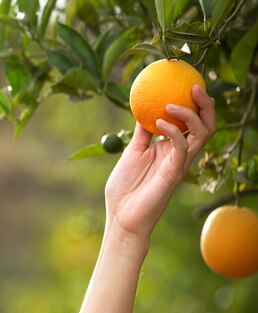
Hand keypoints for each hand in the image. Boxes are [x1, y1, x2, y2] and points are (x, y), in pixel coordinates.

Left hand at [104, 85, 215, 239]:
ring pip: (203, 133)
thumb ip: (141, 133)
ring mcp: (180, 163)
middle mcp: (180, 153)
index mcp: (171, 147)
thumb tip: (141, 108)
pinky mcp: (175, 173)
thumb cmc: (125, 188)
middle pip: (206, 124)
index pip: (192, 121)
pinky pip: (183, 147)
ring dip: (190, 114)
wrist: (120, 215)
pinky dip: (173, 131)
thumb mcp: (132, 152)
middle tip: (194, 85)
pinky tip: (157, 123)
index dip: (195, 102)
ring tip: (170, 104)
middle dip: (205, 104)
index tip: (186, 82)